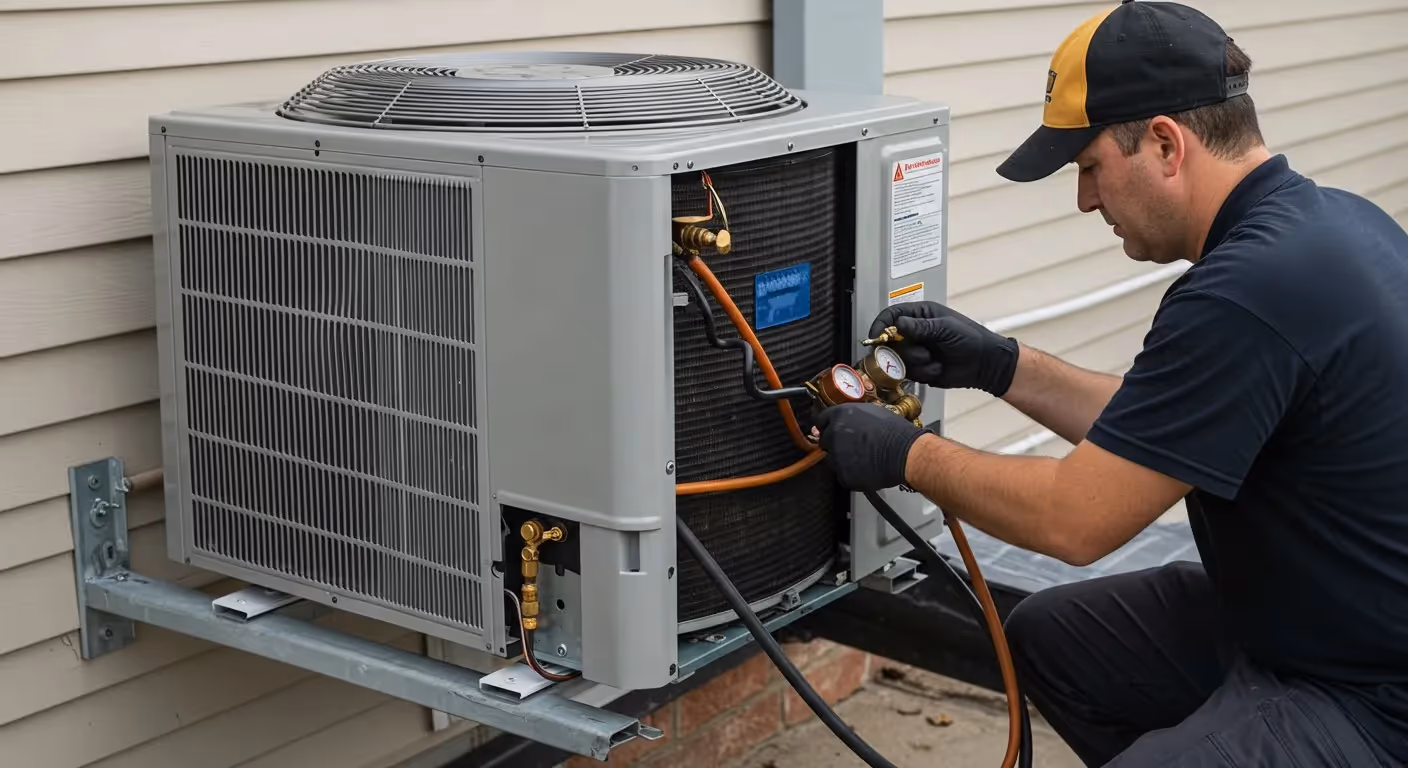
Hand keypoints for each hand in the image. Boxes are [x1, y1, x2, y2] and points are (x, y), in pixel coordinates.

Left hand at [813, 403, 932, 491]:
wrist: (905, 453)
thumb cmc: (895, 431)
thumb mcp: (871, 412)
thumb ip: (852, 416)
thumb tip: (846, 420)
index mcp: (839, 415)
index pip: (821, 420)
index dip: (827, 425)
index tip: (830, 429)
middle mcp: (834, 433)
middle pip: (825, 439)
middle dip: (835, 443)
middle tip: (853, 445)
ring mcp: (836, 455)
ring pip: (833, 458)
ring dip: (843, 458)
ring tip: (864, 457)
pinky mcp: (843, 474)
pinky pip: (843, 474)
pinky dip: (852, 473)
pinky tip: (867, 468)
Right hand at [870, 301, 1019, 395]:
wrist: (986, 364)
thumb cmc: (972, 339)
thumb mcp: (945, 328)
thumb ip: (920, 326)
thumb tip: (899, 324)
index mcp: (921, 315)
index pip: (891, 315)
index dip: (881, 325)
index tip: (877, 337)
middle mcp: (916, 332)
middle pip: (890, 340)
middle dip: (903, 350)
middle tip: (919, 353)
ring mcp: (917, 350)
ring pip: (898, 359)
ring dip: (917, 362)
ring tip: (934, 360)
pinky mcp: (920, 367)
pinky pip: (909, 372)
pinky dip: (923, 372)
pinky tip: (937, 368)